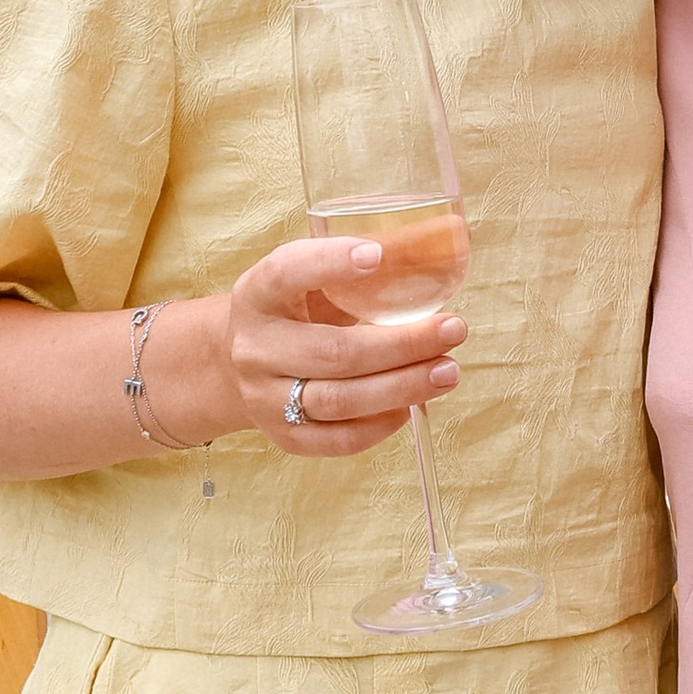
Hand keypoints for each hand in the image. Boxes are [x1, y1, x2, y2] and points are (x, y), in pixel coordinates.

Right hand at [220, 237, 466, 458]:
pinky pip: (338, 440)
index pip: (286, 273)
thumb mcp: (307, 282)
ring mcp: (265, 398)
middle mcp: (255, 348)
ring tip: (448, 371)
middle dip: (402, 344)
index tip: (377, 255)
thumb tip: (439, 253)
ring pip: (339, 400)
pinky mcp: (282, 436)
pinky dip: (381, 425)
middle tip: (453, 329)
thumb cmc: (293, 314)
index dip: (329, 264)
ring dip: (402, 386)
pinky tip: (412, 405)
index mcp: (257, 295)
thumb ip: (357, 270)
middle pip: (333, 352)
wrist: (238, 367)